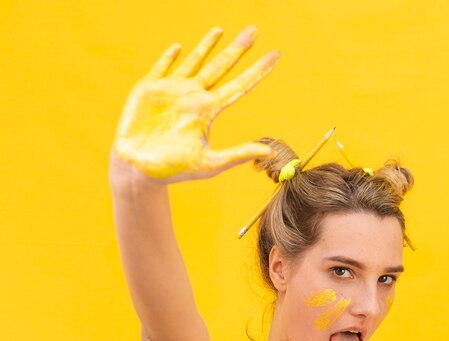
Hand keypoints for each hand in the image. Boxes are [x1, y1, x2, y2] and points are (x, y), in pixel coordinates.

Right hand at [113, 26, 278, 181]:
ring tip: (221, 30)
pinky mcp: (149, 88)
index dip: (257, 71)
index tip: (275, 55)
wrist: (140, 169)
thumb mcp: (211, 163)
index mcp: (208, 111)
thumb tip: (271, 151)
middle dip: (237, 49)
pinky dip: (169, 56)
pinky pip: (162, 67)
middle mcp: (194, 97)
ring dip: (207, 46)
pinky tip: (178, 47)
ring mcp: (172, 91)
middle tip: (254, 30)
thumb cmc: (176, 170)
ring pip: (195, 61)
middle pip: (221, 67)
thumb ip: (238, 154)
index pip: (239, 86)